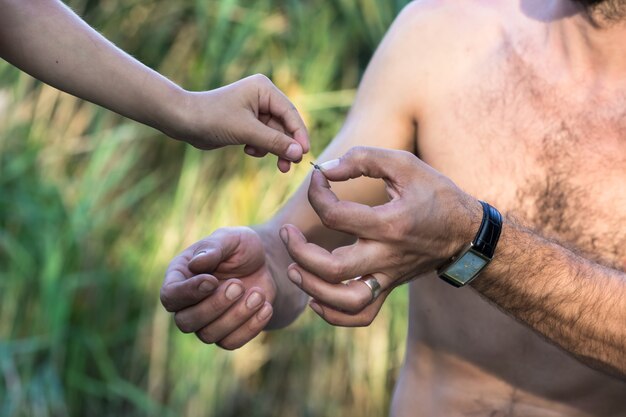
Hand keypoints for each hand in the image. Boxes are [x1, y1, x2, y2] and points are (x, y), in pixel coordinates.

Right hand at [160, 227, 276, 349]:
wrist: (265, 264)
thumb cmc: (241, 248)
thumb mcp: (230, 239)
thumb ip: (213, 248)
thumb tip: (195, 264)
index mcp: (180, 277)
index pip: (170, 296)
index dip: (188, 293)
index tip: (213, 280)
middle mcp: (188, 304)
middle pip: (186, 322)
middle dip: (214, 306)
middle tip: (239, 285)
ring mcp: (206, 322)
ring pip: (208, 335)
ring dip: (236, 316)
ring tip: (258, 294)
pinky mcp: (227, 333)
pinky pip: (230, 343)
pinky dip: (250, 327)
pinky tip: (266, 306)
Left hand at [167, 74, 308, 171]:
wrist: (184, 121)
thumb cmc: (213, 119)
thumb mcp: (247, 132)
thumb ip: (274, 142)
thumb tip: (299, 153)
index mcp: (264, 89)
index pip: (290, 113)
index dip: (299, 134)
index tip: (305, 154)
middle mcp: (262, 96)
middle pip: (285, 125)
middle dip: (287, 146)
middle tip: (290, 166)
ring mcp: (255, 110)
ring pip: (275, 134)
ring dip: (274, 149)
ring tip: (278, 166)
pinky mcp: (247, 122)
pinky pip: (264, 137)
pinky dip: (260, 147)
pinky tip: (247, 150)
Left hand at [280, 146, 480, 325]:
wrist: (466, 232)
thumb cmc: (435, 194)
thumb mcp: (404, 164)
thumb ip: (363, 159)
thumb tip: (324, 170)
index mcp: (389, 223)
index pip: (335, 216)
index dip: (316, 194)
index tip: (317, 179)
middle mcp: (387, 256)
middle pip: (332, 268)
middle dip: (299, 251)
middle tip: (287, 233)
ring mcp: (388, 277)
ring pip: (343, 299)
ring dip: (310, 287)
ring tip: (294, 268)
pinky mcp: (389, 288)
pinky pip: (360, 315)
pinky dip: (333, 313)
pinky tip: (316, 298)